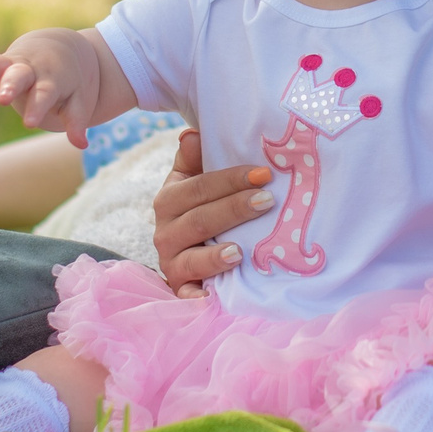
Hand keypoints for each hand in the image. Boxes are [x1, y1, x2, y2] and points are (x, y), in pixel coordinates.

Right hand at [0, 30, 101, 146]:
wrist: (63, 49)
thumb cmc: (71, 82)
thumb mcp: (79, 100)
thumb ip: (77, 121)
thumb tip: (82, 143)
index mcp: (53, 78)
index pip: (45, 93)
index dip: (38, 107)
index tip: (29, 123)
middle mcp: (31, 69)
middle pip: (18, 75)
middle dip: (9, 86)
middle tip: (2, 99)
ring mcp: (12, 64)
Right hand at [152, 128, 273, 298]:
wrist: (184, 250)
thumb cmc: (200, 207)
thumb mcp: (193, 180)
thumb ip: (194, 157)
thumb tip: (192, 135)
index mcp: (169, 200)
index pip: (199, 187)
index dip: (230, 179)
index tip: (263, 173)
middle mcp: (165, 232)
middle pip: (199, 220)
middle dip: (234, 209)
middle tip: (267, 200)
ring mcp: (171, 262)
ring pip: (192, 258)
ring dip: (215, 256)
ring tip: (240, 252)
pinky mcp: (180, 289)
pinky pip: (186, 295)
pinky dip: (197, 297)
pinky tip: (212, 297)